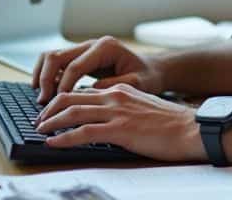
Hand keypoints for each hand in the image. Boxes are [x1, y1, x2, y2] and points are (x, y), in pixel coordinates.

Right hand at [31, 35, 164, 103]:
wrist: (152, 70)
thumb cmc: (147, 77)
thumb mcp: (137, 83)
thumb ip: (115, 85)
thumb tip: (90, 91)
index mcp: (106, 48)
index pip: (75, 66)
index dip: (63, 87)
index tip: (57, 105)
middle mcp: (92, 45)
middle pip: (56, 56)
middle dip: (46, 80)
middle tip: (43, 103)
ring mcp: (84, 49)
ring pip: (51, 56)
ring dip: (42, 76)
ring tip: (42, 98)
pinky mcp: (80, 57)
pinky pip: (56, 62)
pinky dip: (47, 75)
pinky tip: (47, 93)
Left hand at [34, 84, 202, 161]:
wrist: (191, 129)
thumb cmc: (172, 124)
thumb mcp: (143, 109)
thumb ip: (123, 110)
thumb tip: (106, 122)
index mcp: (121, 90)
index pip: (84, 91)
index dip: (63, 100)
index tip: (52, 111)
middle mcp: (116, 96)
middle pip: (71, 97)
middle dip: (50, 109)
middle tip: (39, 120)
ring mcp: (117, 112)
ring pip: (73, 112)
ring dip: (51, 122)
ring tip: (40, 130)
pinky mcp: (119, 129)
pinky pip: (83, 132)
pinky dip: (64, 137)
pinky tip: (53, 142)